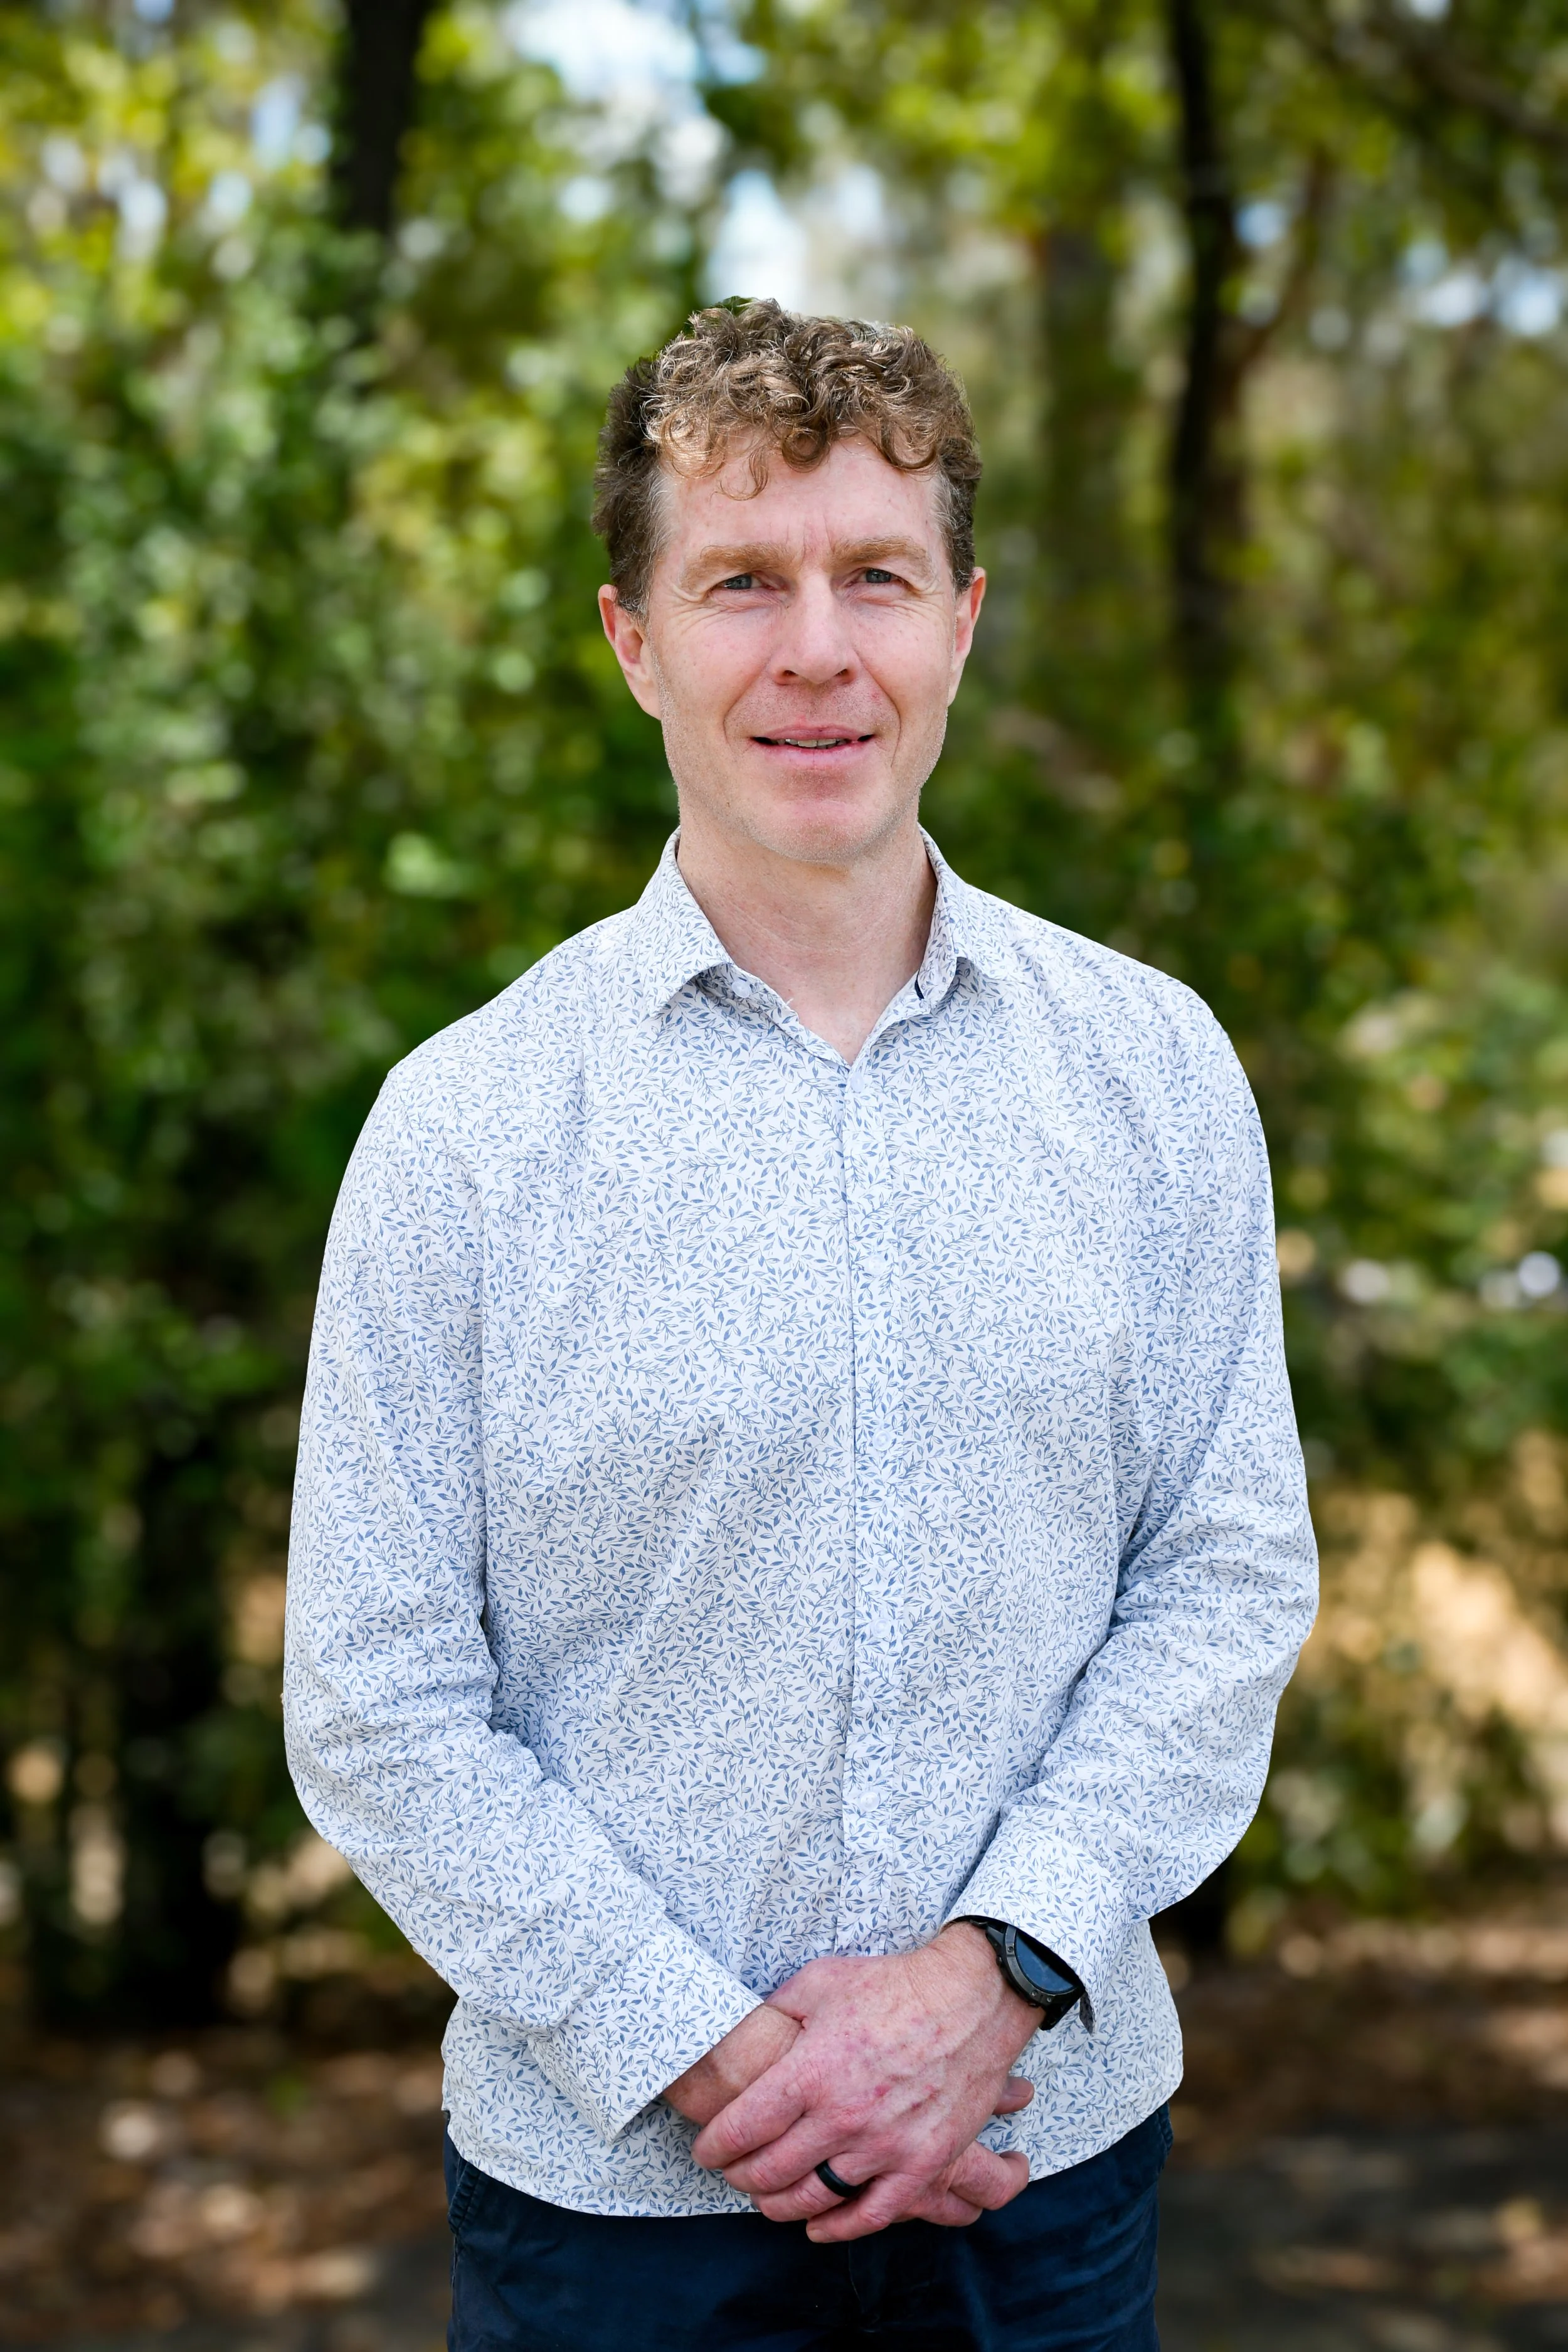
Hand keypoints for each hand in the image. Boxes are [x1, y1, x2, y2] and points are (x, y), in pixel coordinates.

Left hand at [691, 1922, 1038, 2240]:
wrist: (971, 2000)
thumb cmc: (894, 1986)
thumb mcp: (821, 1981)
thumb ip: (778, 2012)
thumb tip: (746, 2034)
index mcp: (812, 2071)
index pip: (742, 2127)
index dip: (715, 2146)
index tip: (706, 2150)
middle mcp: (843, 2116)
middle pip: (770, 2170)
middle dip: (740, 2176)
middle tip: (732, 2171)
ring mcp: (884, 2146)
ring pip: (813, 2198)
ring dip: (779, 2205)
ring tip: (765, 2197)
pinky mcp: (922, 2164)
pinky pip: (872, 2216)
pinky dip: (838, 2229)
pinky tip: (817, 2227)